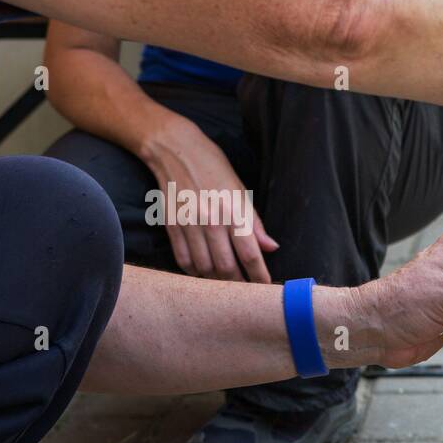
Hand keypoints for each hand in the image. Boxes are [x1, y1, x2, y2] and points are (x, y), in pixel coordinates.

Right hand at [141, 116, 277, 282]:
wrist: (175, 150)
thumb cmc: (215, 169)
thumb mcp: (241, 192)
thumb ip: (255, 223)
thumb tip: (272, 248)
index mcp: (233, 211)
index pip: (250, 254)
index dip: (258, 276)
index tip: (265, 288)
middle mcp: (211, 221)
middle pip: (226, 267)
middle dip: (238, 285)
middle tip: (245, 293)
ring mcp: (189, 225)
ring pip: (204, 268)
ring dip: (216, 282)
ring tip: (226, 286)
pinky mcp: (171, 226)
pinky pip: (183, 260)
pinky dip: (195, 272)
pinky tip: (204, 274)